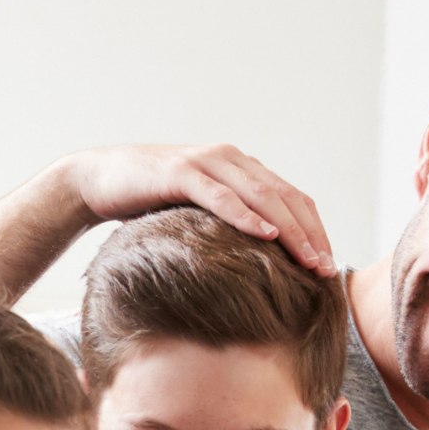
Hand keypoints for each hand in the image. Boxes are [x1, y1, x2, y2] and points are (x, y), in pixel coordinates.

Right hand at [56, 144, 335, 274]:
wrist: (99, 179)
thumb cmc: (148, 203)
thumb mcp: (197, 215)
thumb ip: (226, 226)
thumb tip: (257, 265)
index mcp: (241, 169)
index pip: (291, 198)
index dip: (314, 230)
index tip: (329, 265)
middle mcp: (231, 160)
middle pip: (285, 197)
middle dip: (310, 234)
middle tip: (327, 269)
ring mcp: (207, 163)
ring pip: (261, 195)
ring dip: (289, 229)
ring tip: (308, 258)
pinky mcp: (182, 172)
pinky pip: (221, 196)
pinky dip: (246, 215)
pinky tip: (265, 234)